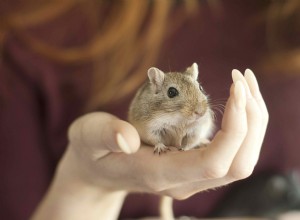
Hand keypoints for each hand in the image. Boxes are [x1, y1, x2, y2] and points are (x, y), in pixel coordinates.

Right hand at [64, 69, 267, 198]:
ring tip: (242, 85)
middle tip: (242, 81)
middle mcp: (183, 181)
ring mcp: (192, 176)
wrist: (98, 170)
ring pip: (241, 159)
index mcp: (160, 173)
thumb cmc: (92, 151)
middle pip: (239, 163)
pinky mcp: (195, 166)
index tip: (235, 89)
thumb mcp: (89, 138)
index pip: (214, 162)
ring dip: (251, 121)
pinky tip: (235, 100)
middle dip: (252, 121)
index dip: (234, 128)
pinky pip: (232, 151)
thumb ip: (105, 135)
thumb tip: (127, 136)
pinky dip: (242, 125)